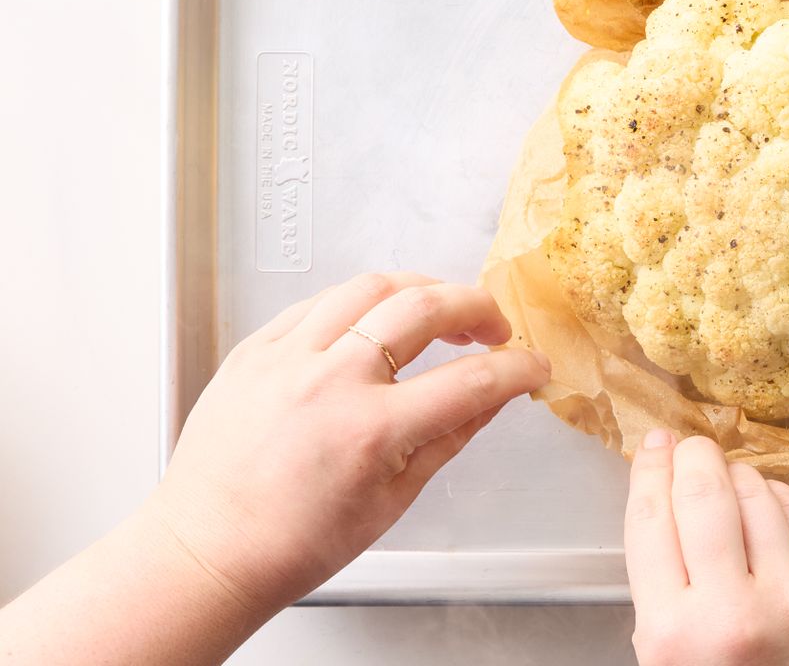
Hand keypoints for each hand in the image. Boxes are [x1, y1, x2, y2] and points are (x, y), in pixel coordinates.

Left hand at [148, 271, 550, 612]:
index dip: (517, 368)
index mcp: (371, 432)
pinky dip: (357, 302)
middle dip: (476, 307)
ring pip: (369, 286)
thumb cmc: (292, 543)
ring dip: (418, 288)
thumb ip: (449, 437)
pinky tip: (372, 320)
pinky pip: (316, 302)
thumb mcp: (392, 500)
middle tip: (492, 325)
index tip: (532, 365)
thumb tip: (492, 398)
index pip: (471, 381)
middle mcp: (329, 383)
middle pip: (424, 308)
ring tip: (437, 309)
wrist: (208, 550)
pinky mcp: (254, 350)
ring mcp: (286, 359)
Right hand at [624, 433, 788, 665]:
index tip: (652, 448)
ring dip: (737, 475)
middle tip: (689, 447)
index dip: (648, 472)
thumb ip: (661, 590)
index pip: (650, 522)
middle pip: (704, 494)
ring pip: (756, 495)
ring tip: (727, 478)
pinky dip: (779, 498)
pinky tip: (767, 500)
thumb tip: (660, 501)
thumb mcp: (668, 662)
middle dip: (693, 457)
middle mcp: (731, 612)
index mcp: (673, 634)